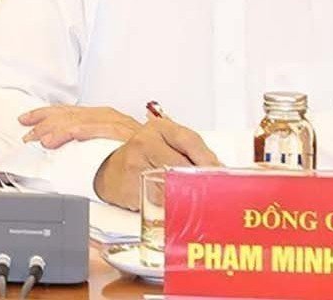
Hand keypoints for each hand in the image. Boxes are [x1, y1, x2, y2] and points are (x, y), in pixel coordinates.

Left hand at [19, 104, 141, 148]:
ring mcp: (121, 124)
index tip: (25, 120)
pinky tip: (72, 135)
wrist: (171, 162)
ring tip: (43, 139)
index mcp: (104, 119)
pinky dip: (87, 130)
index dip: (45, 115)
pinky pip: (105, 130)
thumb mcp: (110, 151)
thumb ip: (89, 149)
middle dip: (46, 122)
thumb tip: (62, 153)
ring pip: (85, 120)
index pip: (69, 113)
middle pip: (72, 114)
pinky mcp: (130, 134)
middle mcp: (111, 117)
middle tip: (27, 133)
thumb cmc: (142, 160)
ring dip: (61, 128)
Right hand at [93, 116, 219, 208]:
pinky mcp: (131, 185)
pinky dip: (171, 205)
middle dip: (201, 181)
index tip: (221, 173)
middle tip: (214, 191)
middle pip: (183, 165)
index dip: (208, 158)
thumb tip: (220, 170)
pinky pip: (160, 199)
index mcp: (159, 128)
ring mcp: (136, 163)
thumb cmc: (144, 157)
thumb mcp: (166, 144)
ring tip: (196, 199)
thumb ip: (191, 152)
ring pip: (172, 184)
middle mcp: (145, 142)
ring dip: (188, 195)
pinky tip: (175, 204)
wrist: (111, 170)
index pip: (190, 140)